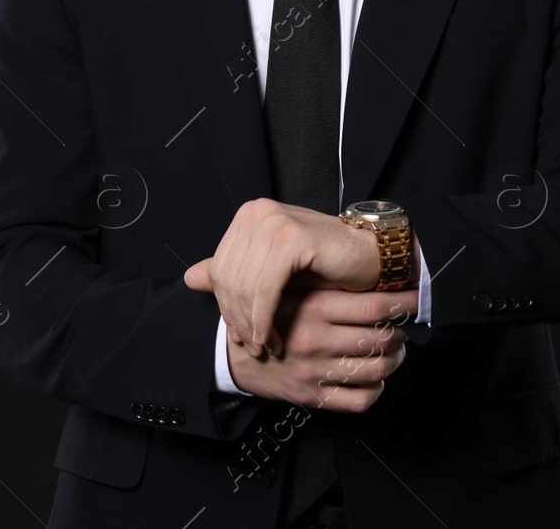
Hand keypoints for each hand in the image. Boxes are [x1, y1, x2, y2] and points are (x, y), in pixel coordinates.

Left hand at [184, 198, 381, 355]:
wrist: (370, 256)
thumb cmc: (324, 265)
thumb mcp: (273, 270)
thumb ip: (234, 272)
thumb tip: (189, 278)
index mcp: (249, 215)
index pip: (219, 268)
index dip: (224, 307)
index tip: (238, 335)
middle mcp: (258, 212)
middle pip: (227, 278)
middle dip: (236, 318)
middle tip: (250, 347)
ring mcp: (275, 221)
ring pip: (244, 286)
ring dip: (251, 324)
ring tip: (263, 346)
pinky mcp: (293, 238)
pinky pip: (266, 288)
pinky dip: (264, 318)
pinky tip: (271, 337)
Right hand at [225, 286, 415, 411]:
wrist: (232, 354)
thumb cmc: (268, 315)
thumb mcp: (291, 287)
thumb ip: (325, 278)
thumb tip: (373, 266)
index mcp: (313, 308)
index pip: (375, 307)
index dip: (404, 303)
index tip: (417, 297)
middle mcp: (316, 341)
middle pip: (382, 338)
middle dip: (402, 331)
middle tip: (405, 323)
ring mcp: (315, 371)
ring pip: (377, 370)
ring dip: (395, 359)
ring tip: (395, 348)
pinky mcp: (312, 397)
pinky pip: (360, 400)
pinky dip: (377, 389)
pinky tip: (375, 377)